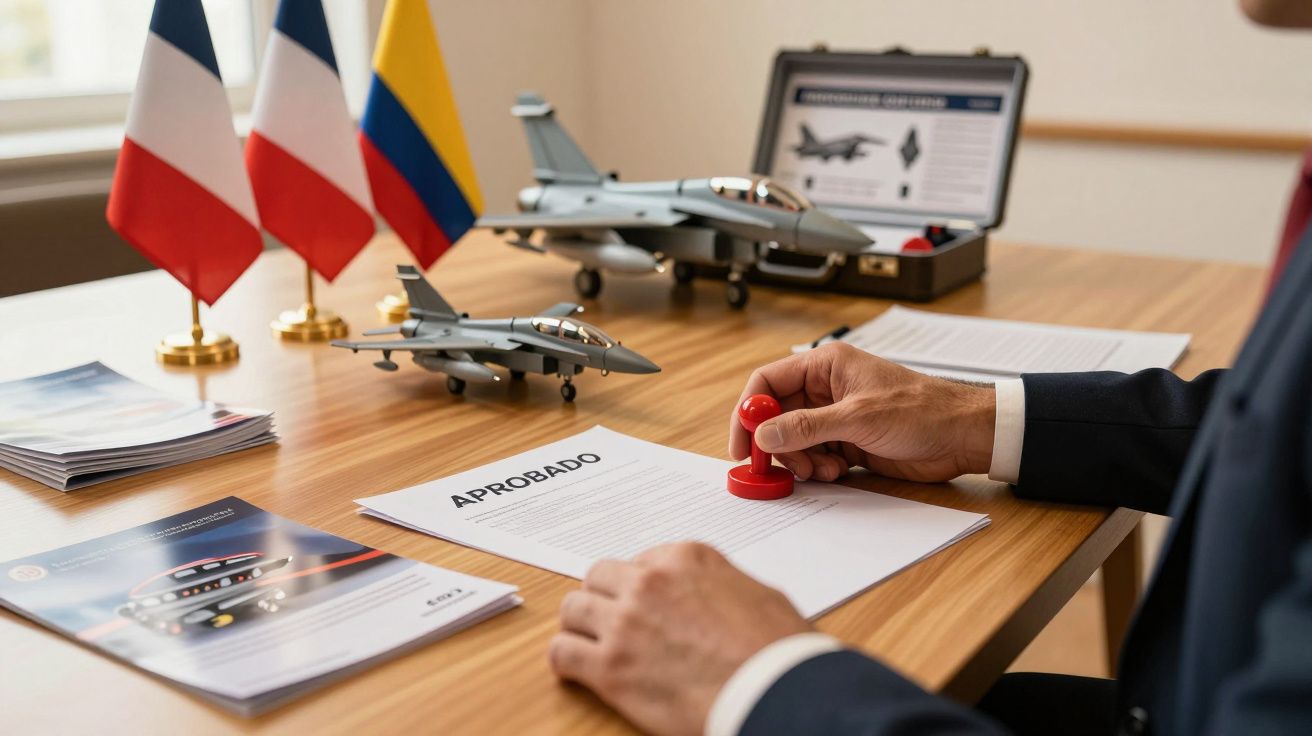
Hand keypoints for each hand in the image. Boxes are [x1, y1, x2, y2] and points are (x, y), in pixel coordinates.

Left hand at [549, 542, 810, 735]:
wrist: (774, 693)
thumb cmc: (778, 651)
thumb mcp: (758, 593)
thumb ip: (721, 584)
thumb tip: (713, 598)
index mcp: (686, 558)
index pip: (642, 560)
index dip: (641, 584)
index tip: (645, 602)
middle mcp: (650, 582)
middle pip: (600, 577)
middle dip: (604, 597)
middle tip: (613, 620)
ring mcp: (625, 623)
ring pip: (573, 608)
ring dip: (581, 625)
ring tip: (590, 642)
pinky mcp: (610, 668)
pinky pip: (562, 652)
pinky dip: (566, 659)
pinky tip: (578, 668)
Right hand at [728, 342, 995, 482]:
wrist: (962, 436)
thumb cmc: (922, 410)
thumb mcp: (858, 416)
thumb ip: (807, 426)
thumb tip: (764, 433)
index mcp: (826, 366)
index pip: (768, 382)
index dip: (749, 410)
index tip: (742, 442)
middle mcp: (826, 389)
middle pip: (777, 415)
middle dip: (775, 443)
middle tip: (777, 468)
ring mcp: (836, 417)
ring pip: (794, 440)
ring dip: (800, 460)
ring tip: (822, 469)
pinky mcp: (848, 442)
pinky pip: (814, 456)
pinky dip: (817, 468)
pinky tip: (838, 471)